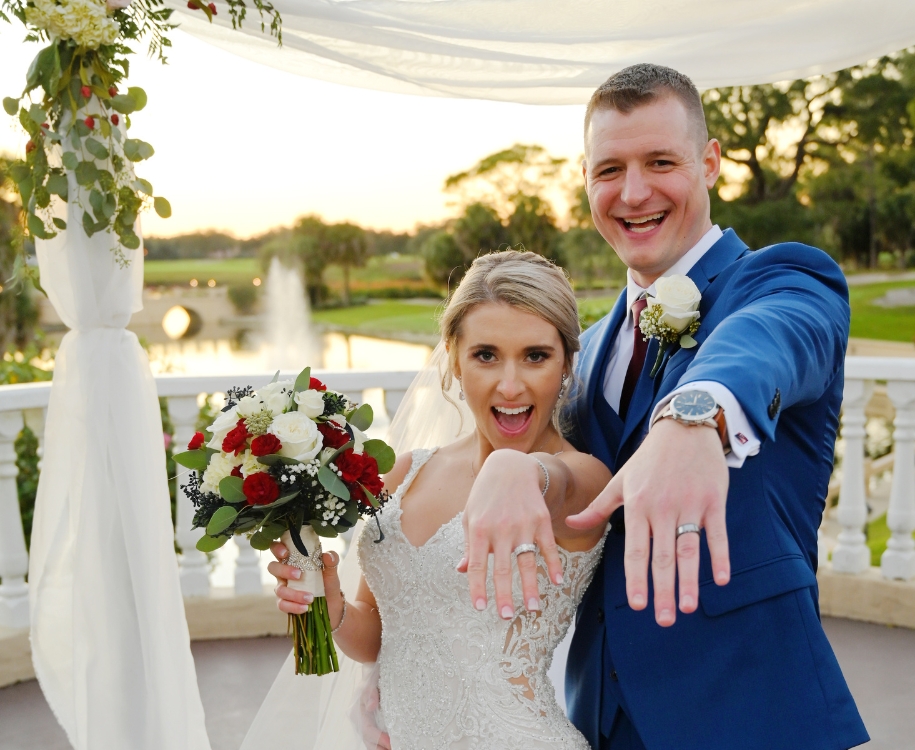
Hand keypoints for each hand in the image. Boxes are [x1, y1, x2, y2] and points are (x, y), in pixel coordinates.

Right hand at [267, 542, 343, 625]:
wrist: (332, 605)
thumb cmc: (327, 583)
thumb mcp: (331, 571)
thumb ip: (331, 561)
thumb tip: (328, 555)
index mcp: (293, 560)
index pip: (278, 549)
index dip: (277, 548)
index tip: (285, 553)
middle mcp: (284, 573)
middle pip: (272, 567)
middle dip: (283, 570)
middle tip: (299, 574)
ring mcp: (283, 588)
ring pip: (279, 589)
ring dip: (294, 594)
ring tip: (310, 597)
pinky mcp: (285, 604)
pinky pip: (282, 605)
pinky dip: (293, 607)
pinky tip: (305, 607)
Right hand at [359, 681, 391, 749]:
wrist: (374, 673)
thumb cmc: (373, 677)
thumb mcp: (372, 680)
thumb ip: (371, 692)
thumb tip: (371, 706)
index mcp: (358, 712)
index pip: (368, 730)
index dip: (378, 738)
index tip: (390, 742)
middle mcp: (360, 721)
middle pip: (369, 742)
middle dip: (381, 748)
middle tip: (395, 748)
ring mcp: (367, 725)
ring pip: (372, 743)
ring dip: (382, 748)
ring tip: (396, 747)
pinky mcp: (374, 725)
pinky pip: (376, 740)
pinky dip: (384, 745)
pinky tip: (393, 745)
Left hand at [458, 450, 562, 617]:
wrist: (510, 466)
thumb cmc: (485, 494)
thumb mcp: (470, 516)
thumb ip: (468, 545)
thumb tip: (461, 570)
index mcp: (478, 529)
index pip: (476, 565)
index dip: (477, 587)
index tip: (480, 607)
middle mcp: (500, 529)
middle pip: (502, 569)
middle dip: (504, 595)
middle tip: (506, 616)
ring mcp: (522, 524)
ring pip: (527, 562)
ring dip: (530, 587)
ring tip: (532, 608)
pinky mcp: (540, 520)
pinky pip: (547, 546)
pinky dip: (553, 564)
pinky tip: (556, 581)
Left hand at [566, 419, 729, 625]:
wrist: (684, 428)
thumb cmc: (648, 459)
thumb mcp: (620, 480)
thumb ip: (598, 507)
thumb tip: (569, 524)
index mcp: (637, 505)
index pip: (635, 549)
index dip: (636, 578)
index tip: (636, 604)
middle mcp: (662, 508)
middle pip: (662, 556)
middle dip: (662, 590)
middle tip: (664, 620)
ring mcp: (690, 505)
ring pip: (689, 549)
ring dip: (690, 580)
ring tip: (689, 606)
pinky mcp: (714, 501)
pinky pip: (717, 534)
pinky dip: (720, 556)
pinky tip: (721, 580)